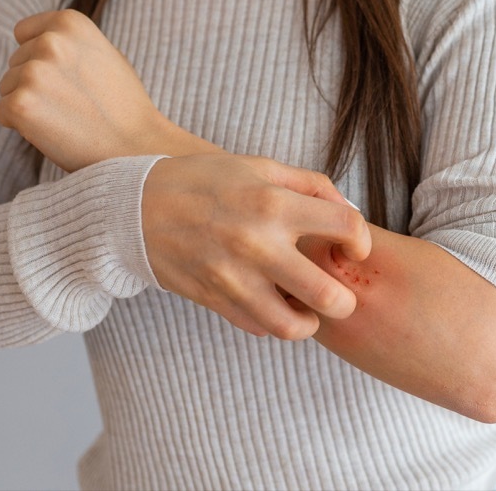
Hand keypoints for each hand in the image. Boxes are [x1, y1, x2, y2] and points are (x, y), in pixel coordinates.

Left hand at [0, 9, 177, 171]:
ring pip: (7, 87)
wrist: (138, 148)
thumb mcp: (105, 53)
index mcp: (70, 22)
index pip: (24, 32)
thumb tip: (39, 39)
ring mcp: (33, 72)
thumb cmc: (125, 106)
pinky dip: (21, 125)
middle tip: (73, 103)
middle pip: (16, 61)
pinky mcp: (20, 104)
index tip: (65, 78)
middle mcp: (50, 41)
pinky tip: (53, 130)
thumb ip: (71, 42)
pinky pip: (3, 112)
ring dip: (29, 104)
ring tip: (67, 117)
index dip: (40, 58)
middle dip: (35, 83)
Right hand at [142, 153, 370, 339]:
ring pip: (293, 328)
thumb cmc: (203, 181)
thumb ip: (311, 185)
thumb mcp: (259, 166)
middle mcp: (258, 245)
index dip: (361, 241)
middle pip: (328, 296)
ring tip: (306, 306)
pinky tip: (273, 301)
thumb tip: (349, 211)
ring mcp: (234, 279)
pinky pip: (259, 328)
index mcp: (274, 204)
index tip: (354, 248)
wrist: (135, 206)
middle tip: (339, 291)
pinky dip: (273, 321)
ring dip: (310, 322)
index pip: (345, 229)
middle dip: (345, 300)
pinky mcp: (214, 300)